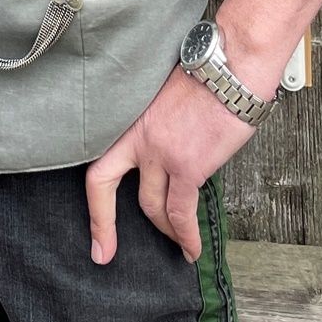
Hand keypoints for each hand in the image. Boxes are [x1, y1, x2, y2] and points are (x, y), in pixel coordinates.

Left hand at [85, 67, 257, 264]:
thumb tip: (160, 154)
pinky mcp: (187, 165)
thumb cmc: (206, 79)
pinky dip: (186, 235)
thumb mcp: (163, 98)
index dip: (90, 196)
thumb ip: (153, 126)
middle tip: (105, 252)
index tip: (91, 223)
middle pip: (105, 185)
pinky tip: (190, 249)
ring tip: (176, 244)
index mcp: (127, 118)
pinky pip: (182, 212)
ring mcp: (159, 152)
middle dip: (104, 224)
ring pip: (151, 206)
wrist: (231, 70)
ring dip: (165, 230)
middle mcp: (135, 136)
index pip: (95, 159)